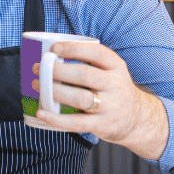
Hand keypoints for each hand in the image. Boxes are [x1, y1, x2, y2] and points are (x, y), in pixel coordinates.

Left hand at [31, 41, 169, 159]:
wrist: (136, 119)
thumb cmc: (113, 90)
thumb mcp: (111, 71)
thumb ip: (89, 63)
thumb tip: (51, 54)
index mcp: (116, 67)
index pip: (97, 53)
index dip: (74, 49)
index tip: (55, 48)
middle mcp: (116, 85)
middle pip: (85, 75)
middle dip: (58, 70)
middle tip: (39, 68)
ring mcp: (110, 107)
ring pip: (80, 98)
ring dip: (55, 91)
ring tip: (36, 85)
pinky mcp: (102, 125)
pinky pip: (76, 123)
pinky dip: (56, 119)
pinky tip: (41, 113)